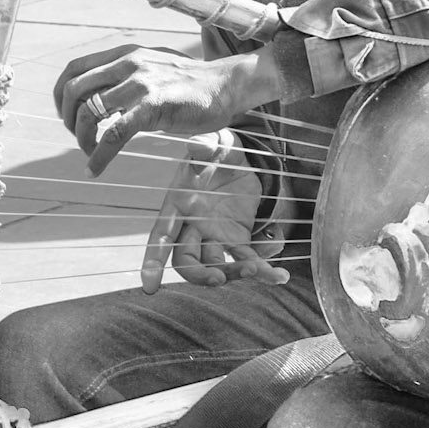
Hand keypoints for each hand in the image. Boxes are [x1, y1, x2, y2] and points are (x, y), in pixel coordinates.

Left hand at [55, 43, 281, 174]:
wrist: (227, 84)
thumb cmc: (193, 82)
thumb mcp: (154, 68)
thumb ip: (129, 77)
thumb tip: (108, 95)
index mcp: (125, 54)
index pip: (75, 68)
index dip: (61, 93)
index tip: (66, 113)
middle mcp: (127, 64)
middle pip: (74, 89)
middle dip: (67, 117)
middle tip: (77, 136)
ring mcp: (139, 85)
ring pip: (90, 113)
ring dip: (81, 138)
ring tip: (89, 153)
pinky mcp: (152, 107)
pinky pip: (113, 135)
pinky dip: (98, 156)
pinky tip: (94, 169)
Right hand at [140, 134, 290, 291]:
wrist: (244, 157)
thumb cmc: (221, 149)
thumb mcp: (215, 141)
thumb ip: (205, 145)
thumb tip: (196, 147)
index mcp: (178, 203)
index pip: (161, 236)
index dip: (153, 260)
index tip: (149, 285)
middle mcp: (192, 225)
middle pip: (187, 261)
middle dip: (199, 275)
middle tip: (218, 277)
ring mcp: (214, 235)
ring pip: (216, 266)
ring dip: (232, 274)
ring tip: (254, 270)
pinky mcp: (237, 239)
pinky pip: (247, 259)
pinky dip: (263, 271)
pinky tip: (279, 276)